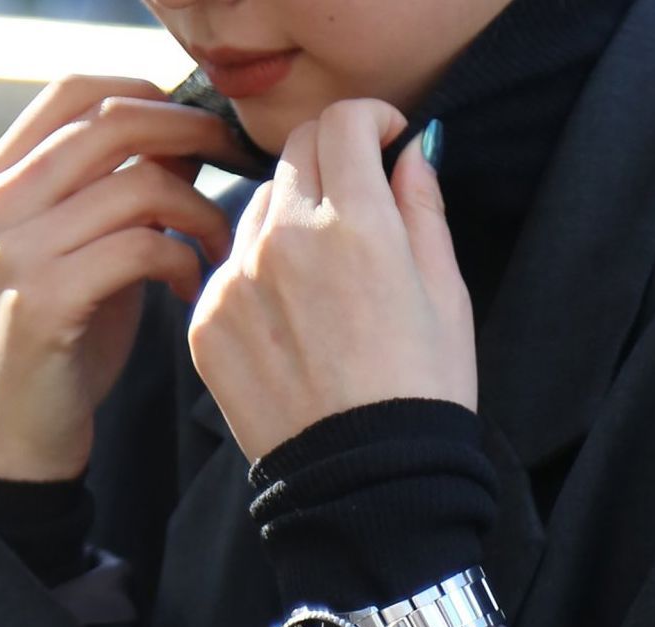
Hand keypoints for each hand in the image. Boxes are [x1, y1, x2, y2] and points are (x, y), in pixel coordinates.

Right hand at [0, 75, 247, 479]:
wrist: (19, 421)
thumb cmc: (66, 333)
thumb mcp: (87, 249)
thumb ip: (120, 195)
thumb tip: (185, 147)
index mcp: (3, 179)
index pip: (74, 93)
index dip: (149, 95)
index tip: (201, 126)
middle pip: (114, 125)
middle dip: (193, 136)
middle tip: (235, 163)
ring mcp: (16, 248)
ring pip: (139, 187)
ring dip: (201, 213)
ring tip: (217, 247)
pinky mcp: (44, 299)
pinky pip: (142, 248)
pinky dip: (184, 262)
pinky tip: (190, 289)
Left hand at [188, 99, 476, 460]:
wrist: (365, 481)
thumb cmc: (422, 391)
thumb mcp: (447, 294)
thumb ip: (423, 208)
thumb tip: (411, 151)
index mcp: (356, 225)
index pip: (343, 123)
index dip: (370, 118)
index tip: (383, 137)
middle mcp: (285, 240)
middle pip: (295, 154)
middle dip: (332, 160)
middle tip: (357, 200)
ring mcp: (236, 281)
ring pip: (259, 208)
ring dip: (293, 217)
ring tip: (325, 276)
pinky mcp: (207, 323)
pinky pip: (230, 267)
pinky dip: (260, 272)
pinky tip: (292, 318)